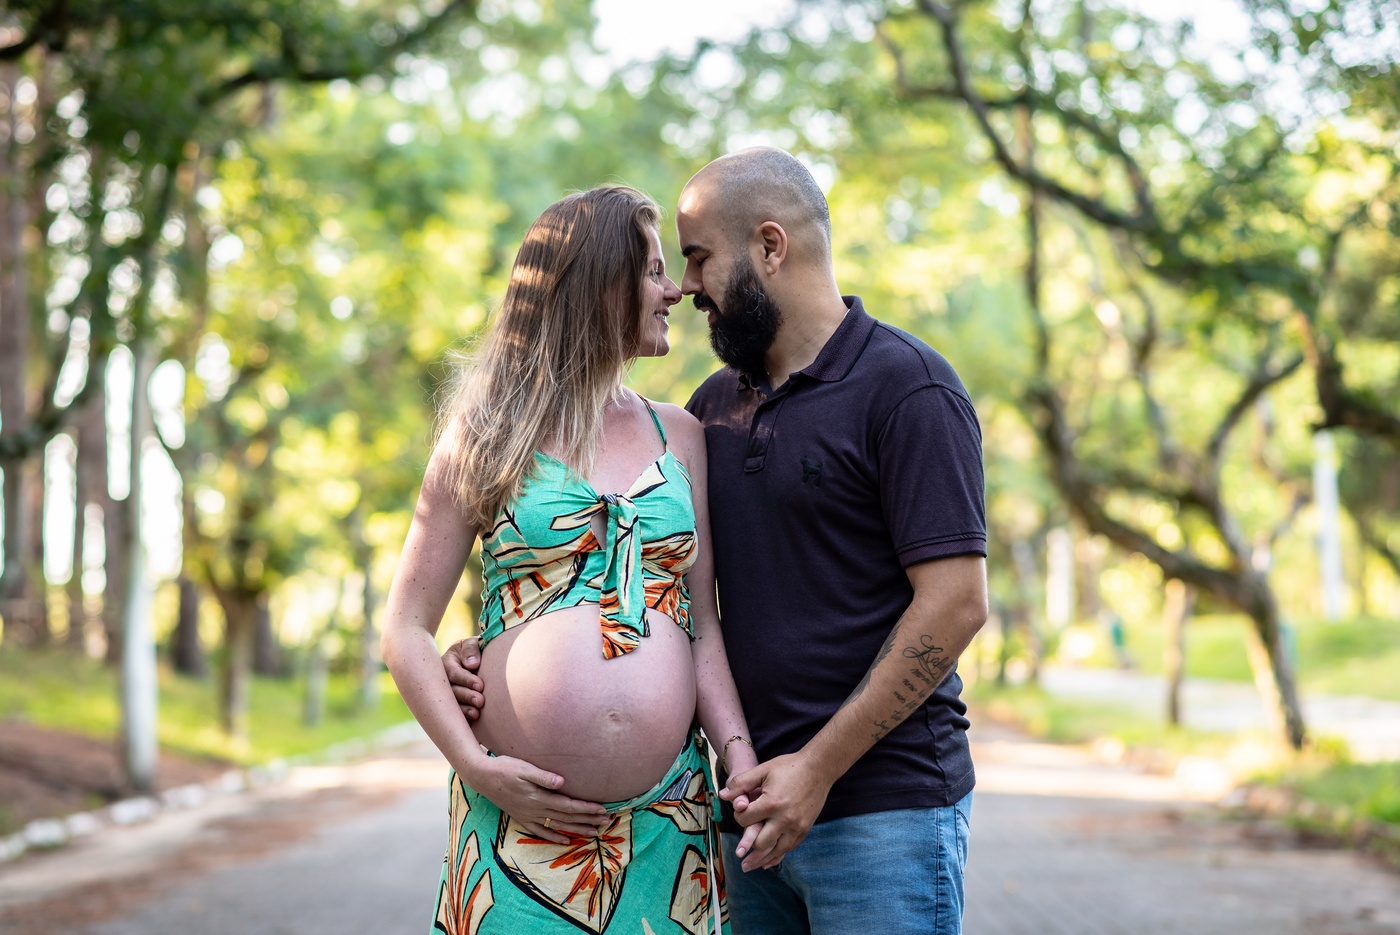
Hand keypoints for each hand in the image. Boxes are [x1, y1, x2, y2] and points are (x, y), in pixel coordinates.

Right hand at [443, 637, 484, 720]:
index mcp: (446, 663)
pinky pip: (454, 714)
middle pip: (451, 691)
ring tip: (477, 713)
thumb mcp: (473, 643)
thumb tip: (472, 664)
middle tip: (481, 701)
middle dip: (466, 696)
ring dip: (464, 710)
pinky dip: (463, 718)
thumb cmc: (475, 651)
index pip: (454, 673)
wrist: (478, 662)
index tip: (481, 685)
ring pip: (451, 704)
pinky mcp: (451, 706)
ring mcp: (445, 695)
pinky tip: (472, 720)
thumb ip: (471, 649)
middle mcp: (443, 681)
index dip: (466, 680)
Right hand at [464, 753, 610, 844]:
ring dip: (576, 830)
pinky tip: (565, 840)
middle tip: (606, 822)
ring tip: (593, 832)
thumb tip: (562, 782)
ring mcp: (528, 816)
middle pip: (566, 818)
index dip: (586, 808)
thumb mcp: (523, 768)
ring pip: (557, 826)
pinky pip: (541, 831)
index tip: (602, 810)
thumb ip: (542, 776)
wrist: (482, 777)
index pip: (568, 806)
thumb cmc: (504, 768)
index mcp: (539, 797)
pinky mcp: (521, 817)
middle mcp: (535, 810)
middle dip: (587, 820)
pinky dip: (554, 837)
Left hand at [720, 752, 832, 870]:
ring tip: (747, 867)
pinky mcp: (804, 830)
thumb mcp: (763, 770)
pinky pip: (789, 849)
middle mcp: (784, 819)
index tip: (740, 814)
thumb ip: (741, 783)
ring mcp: (796, 827)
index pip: (746, 820)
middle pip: (760, 842)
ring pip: (775, 851)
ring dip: (760, 860)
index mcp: (772, 803)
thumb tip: (723, 795)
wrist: (818, 769)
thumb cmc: (789, 767)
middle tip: (738, 853)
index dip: (739, 817)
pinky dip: (777, 857)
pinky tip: (768, 862)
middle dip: (748, 846)